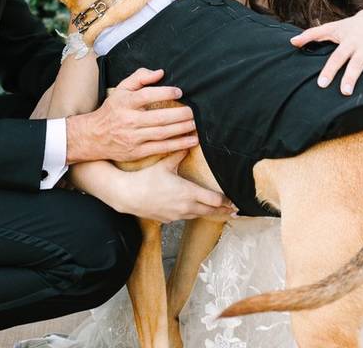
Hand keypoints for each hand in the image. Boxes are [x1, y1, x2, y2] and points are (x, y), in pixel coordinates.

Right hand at [66, 68, 197, 163]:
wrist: (93, 136)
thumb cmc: (112, 110)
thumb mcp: (121, 89)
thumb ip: (139, 77)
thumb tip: (160, 73)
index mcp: (124, 102)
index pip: (145, 96)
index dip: (164, 93)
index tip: (179, 92)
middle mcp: (128, 121)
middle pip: (158, 118)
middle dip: (180, 115)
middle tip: (194, 111)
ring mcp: (133, 138)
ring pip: (162, 133)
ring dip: (182, 129)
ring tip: (195, 124)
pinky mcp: (137, 152)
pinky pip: (161, 148)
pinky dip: (178, 145)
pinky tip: (191, 141)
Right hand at [113, 151, 235, 222]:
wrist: (127, 195)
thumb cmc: (145, 179)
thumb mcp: (164, 164)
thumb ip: (178, 153)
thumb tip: (188, 141)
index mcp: (188, 192)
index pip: (215, 200)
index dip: (226, 201)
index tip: (235, 201)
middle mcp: (186, 207)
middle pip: (211, 211)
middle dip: (223, 210)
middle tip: (235, 210)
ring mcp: (177, 215)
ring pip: (199, 215)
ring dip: (208, 212)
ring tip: (220, 211)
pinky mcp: (169, 220)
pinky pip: (185, 217)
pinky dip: (193, 214)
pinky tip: (194, 210)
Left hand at [290, 9, 362, 94]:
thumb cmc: (350, 27)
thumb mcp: (332, 28)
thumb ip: (312, 35)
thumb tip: (292, 42)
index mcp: (349, 42)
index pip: (337, 57)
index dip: (329, 70)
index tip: (322, 84)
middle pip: (357, 63)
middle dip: (351, 76)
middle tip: (345, 92)